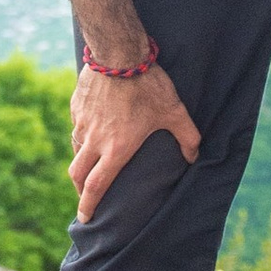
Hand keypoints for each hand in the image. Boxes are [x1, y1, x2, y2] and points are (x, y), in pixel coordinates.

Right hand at [69, 57, 200, 219]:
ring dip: (81, 163)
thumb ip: (187, 137)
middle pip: (77, 174)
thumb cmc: (149, 85)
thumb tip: (194, 156)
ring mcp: (82, 122)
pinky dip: (81, 137)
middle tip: (85, 200)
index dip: (89, 206)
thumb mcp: (175, 112)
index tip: (85, 218)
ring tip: (90, 167)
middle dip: (80, 192)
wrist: (119, 52)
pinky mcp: (76, 105)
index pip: (96, 186)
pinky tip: (91, 132)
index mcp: (116, 149)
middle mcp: (94, 140)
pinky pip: (76, 127)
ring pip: (76, 150)